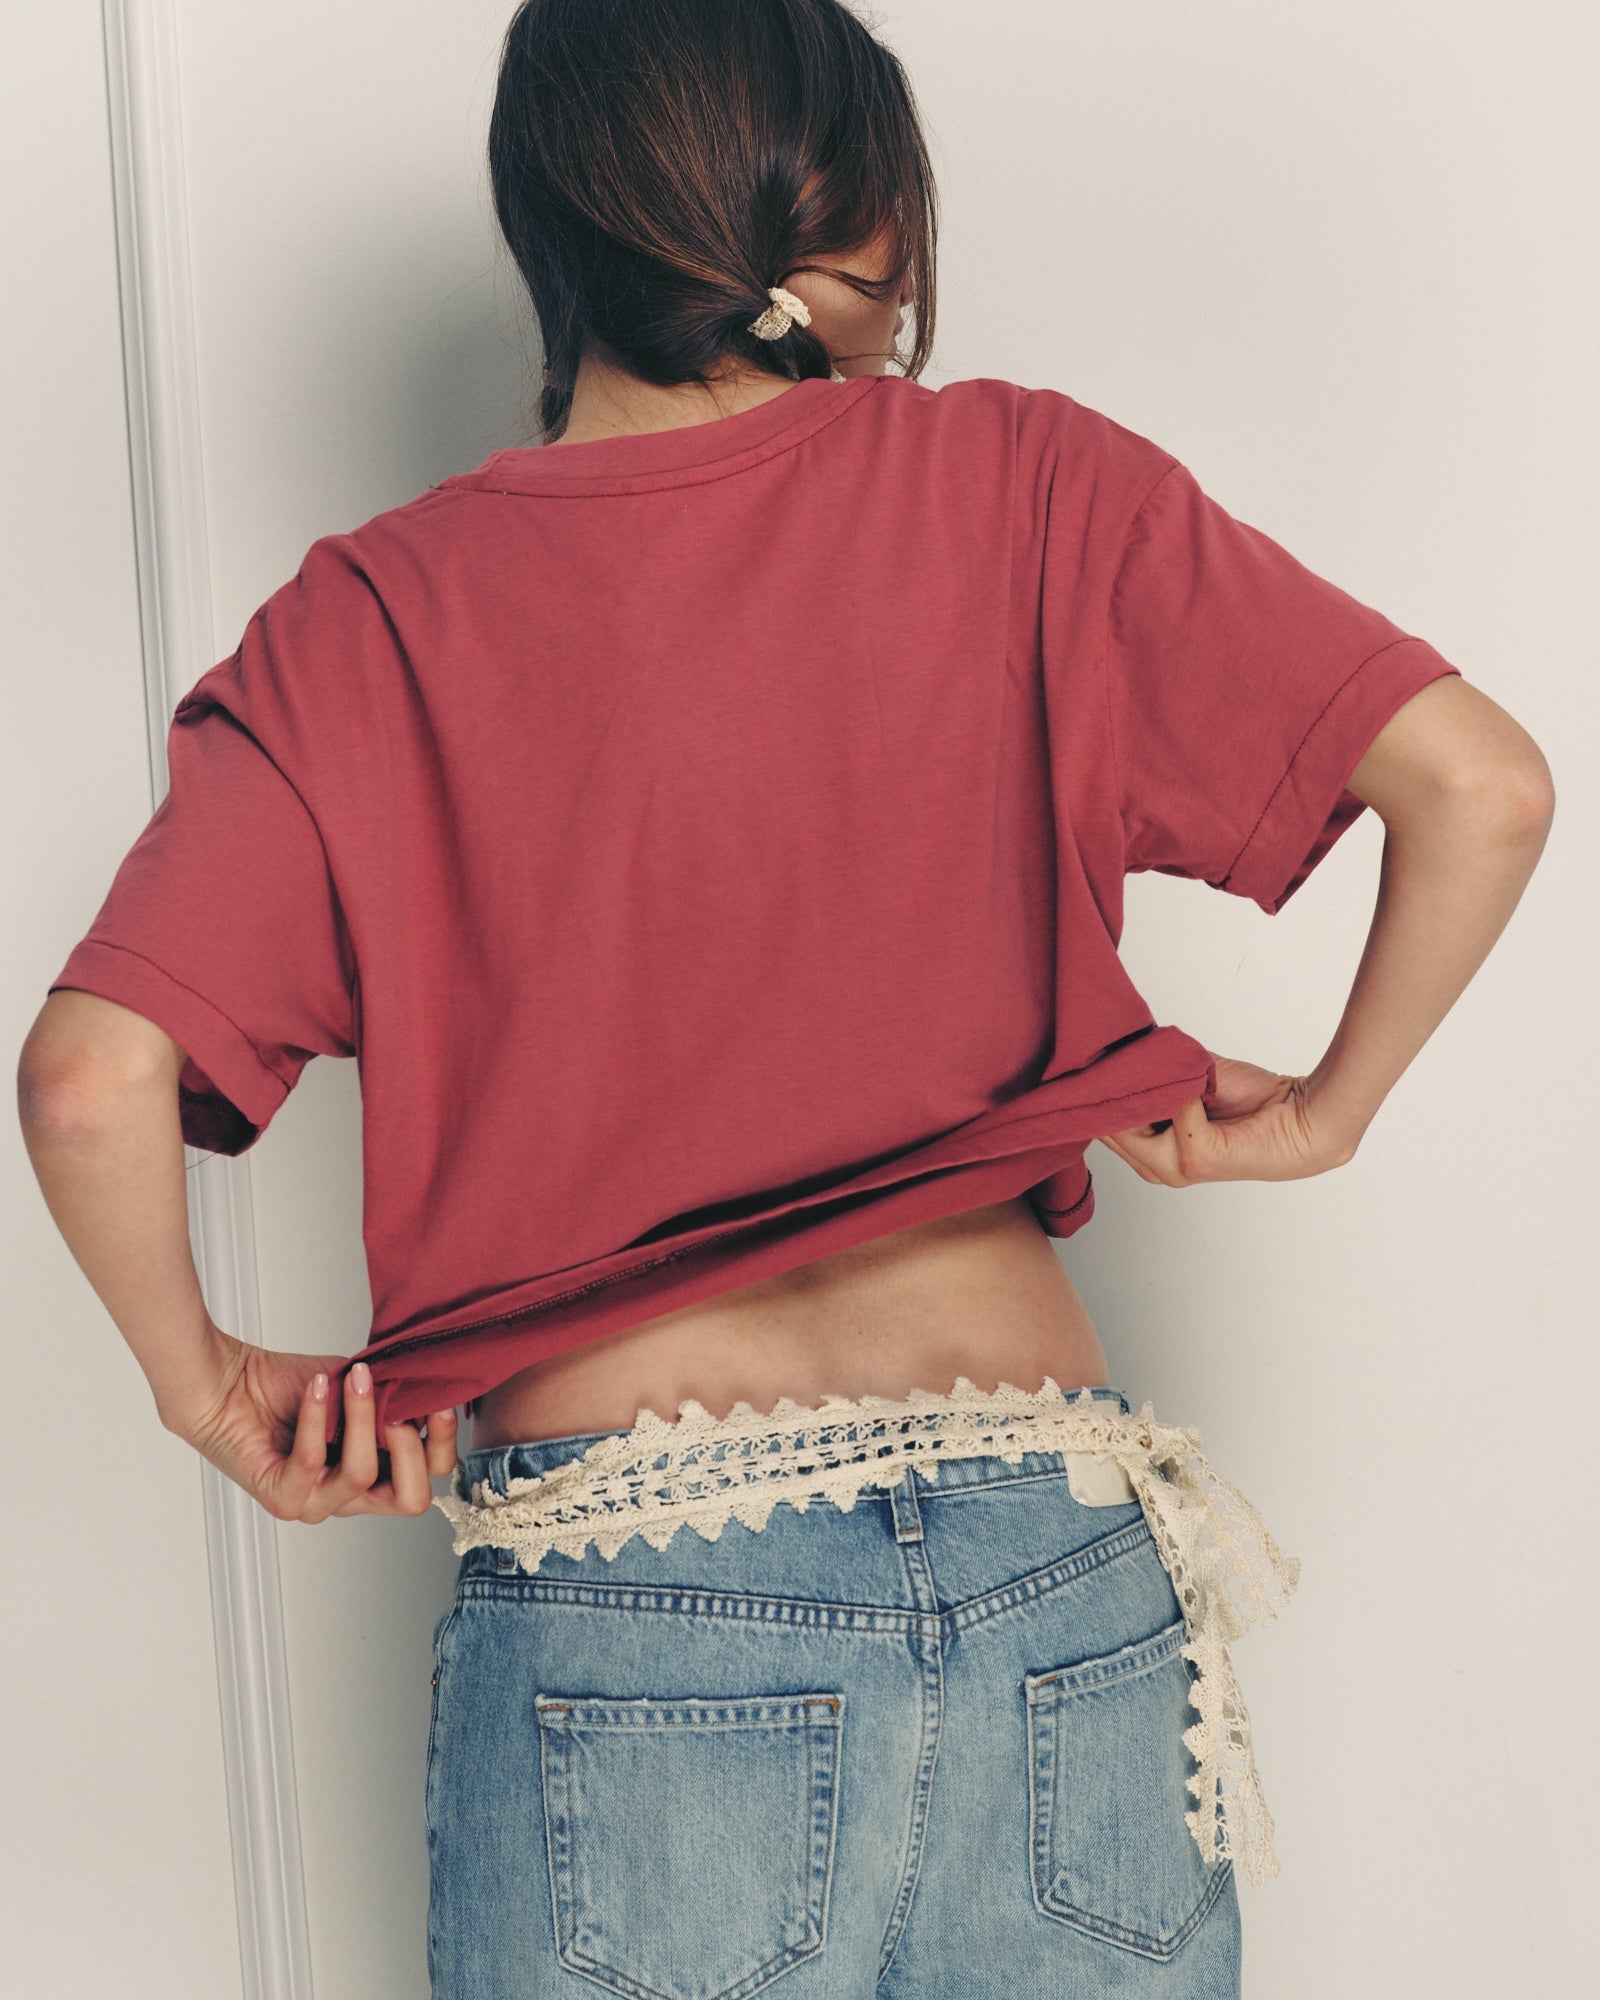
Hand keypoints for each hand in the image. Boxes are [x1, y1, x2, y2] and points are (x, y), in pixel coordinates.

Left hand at [167, 1327, 459, 1522]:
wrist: (226, 1383)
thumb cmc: (288, 1387)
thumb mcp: (357, 1390)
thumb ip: (393, 1399)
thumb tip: (428, 1391)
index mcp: (371, 1475)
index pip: (427, 1481)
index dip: (442, 1445)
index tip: (438, 1402)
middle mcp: (345, 1497)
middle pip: (410, 1500)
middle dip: (413, 1446)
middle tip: (400, 1406)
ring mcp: (311, 1503)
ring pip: (362, 1473)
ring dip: (362, 1416)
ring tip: (352, 1379)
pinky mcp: (279, 1497)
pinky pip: (312, 1461)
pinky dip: (318, 1416)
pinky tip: (318, 1386)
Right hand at [1095, 1053, 1359, 1188]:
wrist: (1300, 1117)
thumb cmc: (1252, 1101)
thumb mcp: (1189, 1078)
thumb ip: (1156, 1070)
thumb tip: (1122, 1047)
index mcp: (1150, 1152)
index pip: (1102, 1123)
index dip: (1098, 1090)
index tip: (1093, 1058)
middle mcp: (1155, 1167)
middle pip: (1108, 1124)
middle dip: (1111, 1087)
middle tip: (1116, 1053)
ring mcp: (1173, 1168)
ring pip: (1131, 1119)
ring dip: (1145, 1085)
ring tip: (1166, 1064)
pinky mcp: (1196, 1159)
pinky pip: (1174, 1107)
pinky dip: (1186, 1086)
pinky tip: (1200, 1078)